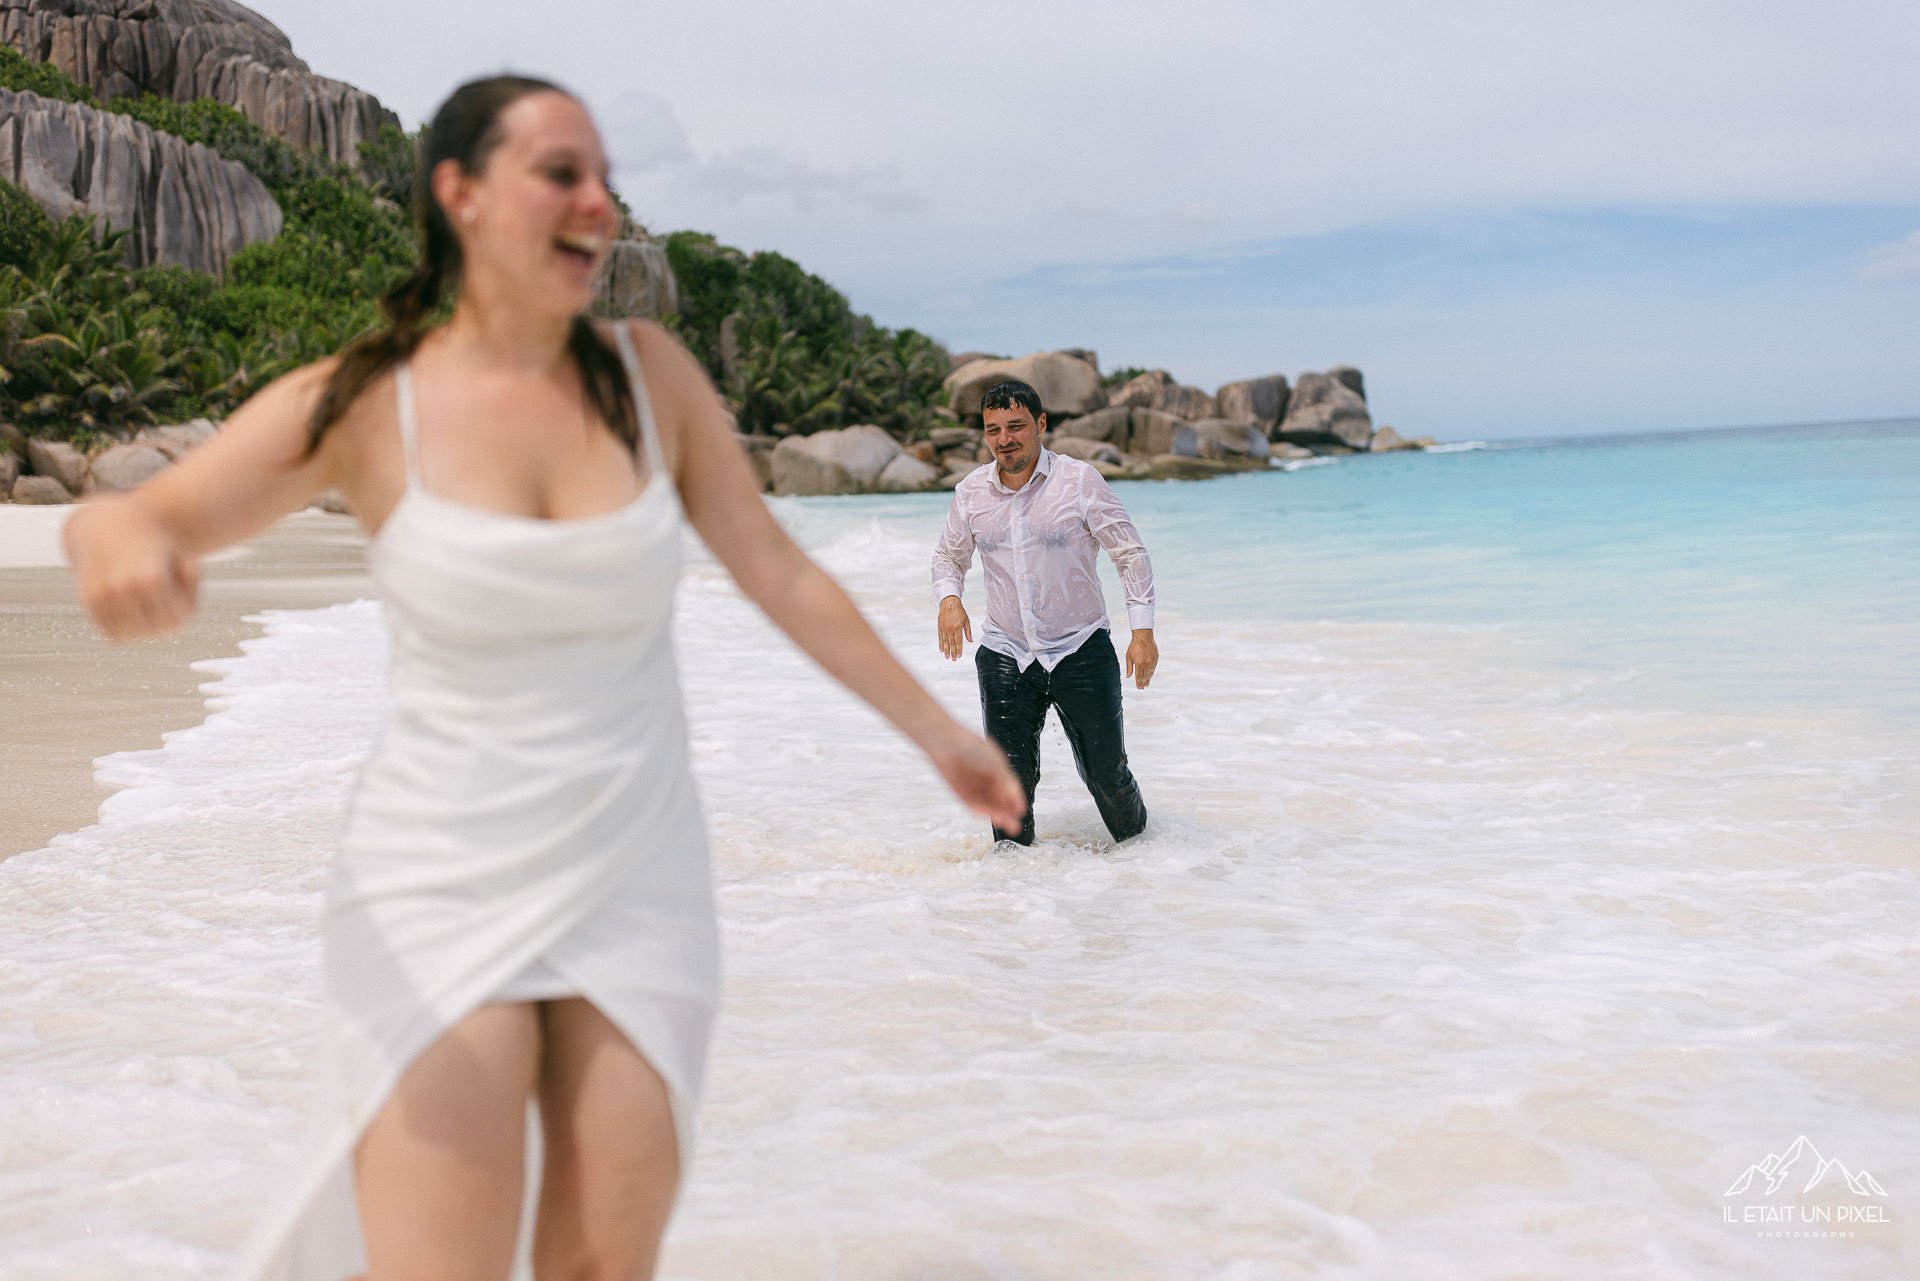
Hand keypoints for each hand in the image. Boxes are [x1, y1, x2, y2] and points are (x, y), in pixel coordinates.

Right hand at [66, 501, 201, 640]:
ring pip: (131, 635)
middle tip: (162, 597)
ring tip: (145, 600)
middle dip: (163, 619)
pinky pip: (111, 634)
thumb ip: (193, 589)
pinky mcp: (87, 600)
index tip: (180, 595)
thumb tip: (181, 621)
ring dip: (142, 625)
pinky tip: (128, 605)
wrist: (108, 523)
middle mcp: (123, 588)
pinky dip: (122, 626)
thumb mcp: (185, 556)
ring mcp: (102, 596)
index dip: (182, 613)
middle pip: (154, 631)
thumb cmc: (154, 541)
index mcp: (151, 578)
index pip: (175, 623)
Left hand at [929, 726, 1026, 831]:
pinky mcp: (960, 791)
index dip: (1016, 800)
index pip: (1009, 788)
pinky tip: (989, 815)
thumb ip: (1006, 782)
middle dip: (1007, 812)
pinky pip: (972, 803)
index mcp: (997, 768)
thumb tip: (1015, 797)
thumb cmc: (972, 747)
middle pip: (999, 799)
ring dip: (996, 814)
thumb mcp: (996, 763)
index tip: (1021, 810)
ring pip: (987, 803)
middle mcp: (985, 778)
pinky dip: (981, 810)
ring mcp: (973, 785)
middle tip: (1015, 826)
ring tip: (1005, 823)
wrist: (947, 744)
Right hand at [937, 595, 971, 660]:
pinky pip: (940, 638)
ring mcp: (944, 629)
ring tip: (946, 657)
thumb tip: (970, 641)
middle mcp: (950, 629)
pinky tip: (941, 650)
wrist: (949, 603)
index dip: (959, 650)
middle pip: (951, 643)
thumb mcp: (966, 621)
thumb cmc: (959, 611)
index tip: (959, 656)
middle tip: (953, 659)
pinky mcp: (940, 627)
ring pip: (945, 642)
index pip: (958, 642)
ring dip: (946, 650)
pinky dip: (941, 644)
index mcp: (957, 628)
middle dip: (952, 652)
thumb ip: (968, 632)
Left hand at [1125, 628, 1157, 688]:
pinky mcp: (1156, 658)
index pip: (1139, 676)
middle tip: (1143, 687)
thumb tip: (1128, 676)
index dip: (1138, 683)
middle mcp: (1147, 663)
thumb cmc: (1134, 646)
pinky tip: (1150, 675)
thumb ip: (1129, 667)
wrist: (1143, 636)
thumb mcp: (1129, 656)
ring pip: (1150, 672)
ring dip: (1148, 679)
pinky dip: (1151, 672)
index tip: (1139, 687)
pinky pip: (1154, 667)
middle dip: (1143, 683)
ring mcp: (1152, 660)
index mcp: (1139, 663)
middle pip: (1145, 676)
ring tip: (1147, 683)